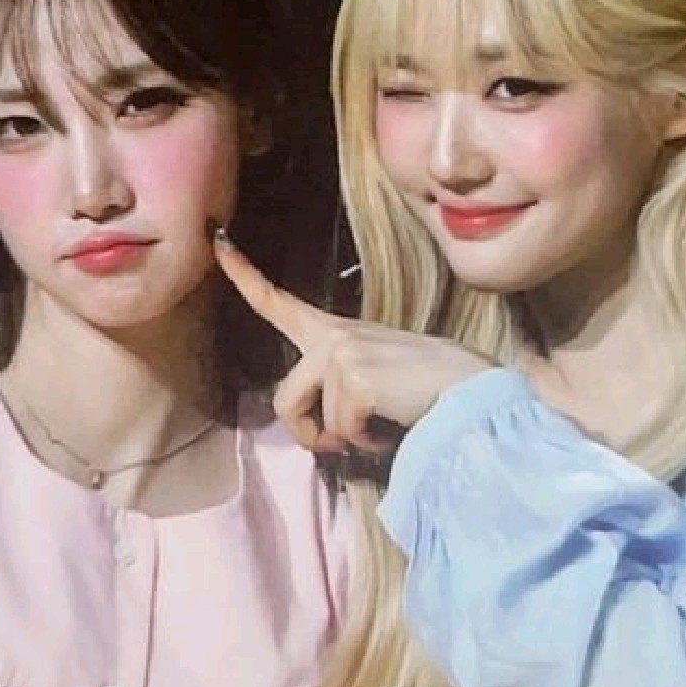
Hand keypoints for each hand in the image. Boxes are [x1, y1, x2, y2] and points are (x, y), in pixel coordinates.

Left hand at [213, 231, 493, 452]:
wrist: (468, 390)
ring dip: (342, 439)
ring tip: (379, 427)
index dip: (243, 275)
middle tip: (342, 443)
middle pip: (284, 400)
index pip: (278, 301)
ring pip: (310, 421)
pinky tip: (391, 427)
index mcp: (334, 330)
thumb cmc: (425, 387)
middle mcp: (332, 335)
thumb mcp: (375, 376)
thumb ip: (340, 386)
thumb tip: (323, 431)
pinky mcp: (353, 378)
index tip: (217, 242)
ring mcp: (341, 353)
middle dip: (308, 434)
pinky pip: (341, 431)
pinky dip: (365, 442)